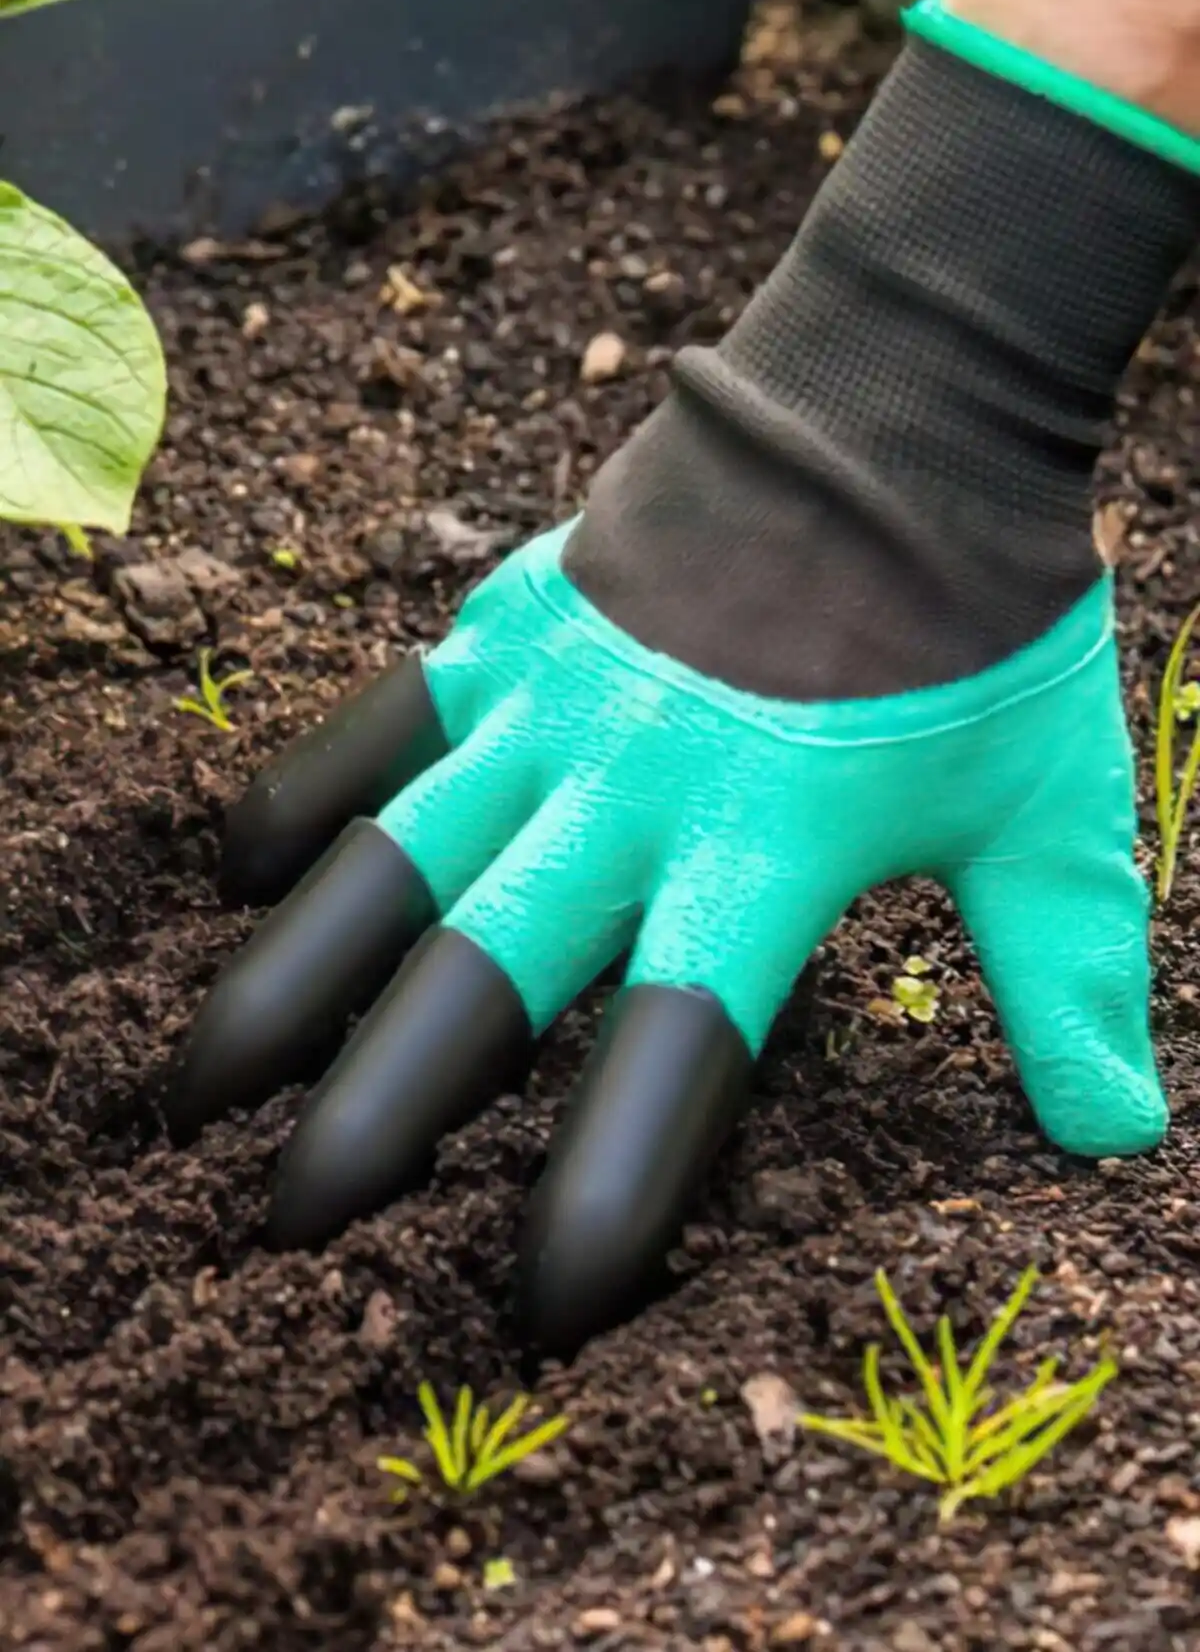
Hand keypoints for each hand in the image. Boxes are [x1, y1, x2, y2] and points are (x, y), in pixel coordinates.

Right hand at [164, 520, 1166, 1355]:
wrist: (900, 406)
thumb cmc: (982, 613)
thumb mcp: (1048, 801)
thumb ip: (1066, 968)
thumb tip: (1115, 1133)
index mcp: (764, 846)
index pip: (676, 1046)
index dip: (609, 1183)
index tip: (545, 1302)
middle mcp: (629, 788)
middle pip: (484, 968)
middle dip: (382, 1106)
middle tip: (294, 1222)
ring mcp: (550, 704)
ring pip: (394, 855)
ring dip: (297, 976)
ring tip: (205, 1086)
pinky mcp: (510, 628)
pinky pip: (381, 723)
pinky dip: (310, 798)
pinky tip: (246, 877)